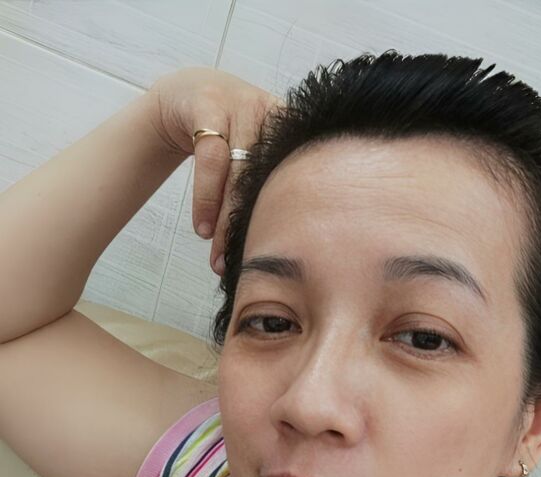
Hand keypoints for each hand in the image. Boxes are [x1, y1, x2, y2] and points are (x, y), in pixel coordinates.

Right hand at [148, 66, 282, 274]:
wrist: (186, 94)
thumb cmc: (229, 136)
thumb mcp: (256, 154)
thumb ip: (272, 185)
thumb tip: (285, 247)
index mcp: (293, 127)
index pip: (300, 177)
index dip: (292, 218)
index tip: (282, 256)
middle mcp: (271, 112)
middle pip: (268, 180)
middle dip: (254, 227)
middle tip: (245, 265)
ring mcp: (240, 105)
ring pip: (239, 173)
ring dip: (226, 220)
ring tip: (218, 256)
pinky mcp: (208, 106)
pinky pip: (210, 159)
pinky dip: (206, 199)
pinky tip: (203, 228)